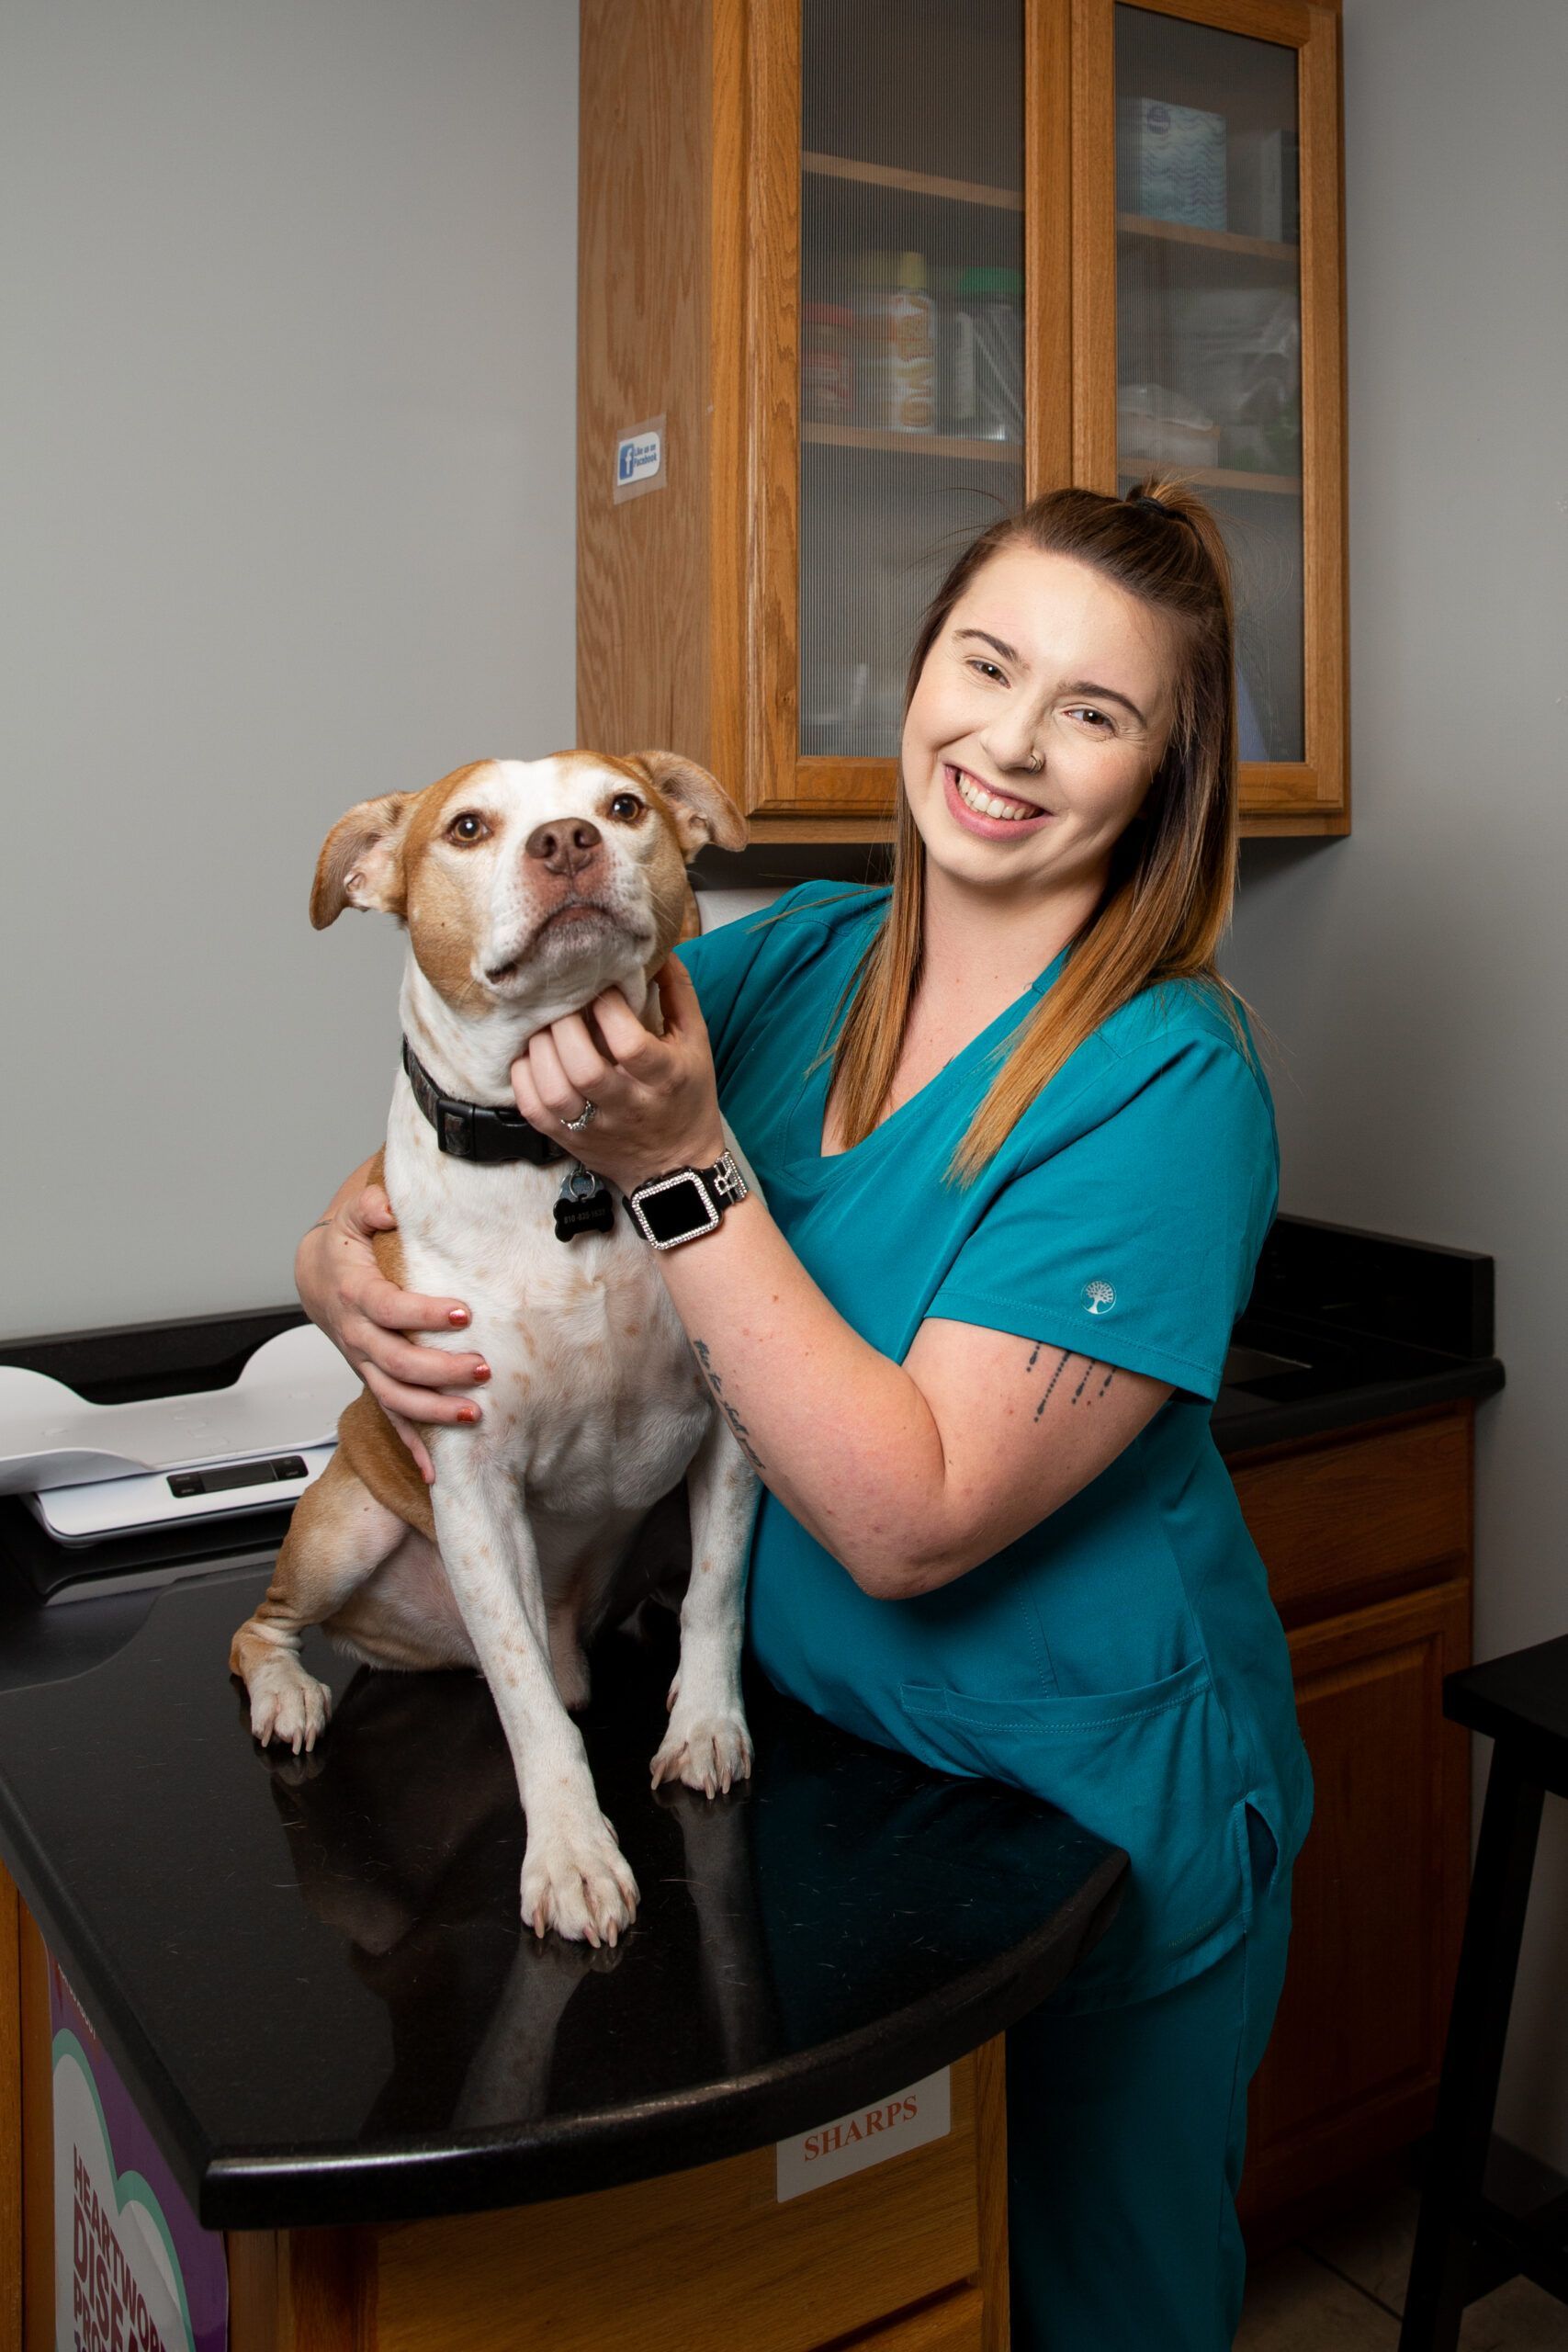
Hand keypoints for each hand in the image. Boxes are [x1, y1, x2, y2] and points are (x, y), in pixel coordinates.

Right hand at [296, 1169, 487, 1481]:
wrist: (316, 1277)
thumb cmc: (344, 1247)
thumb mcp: (352, 1217)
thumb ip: (370, 1208)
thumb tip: (388, 1206)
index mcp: (356, 1295)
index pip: (388, 1309)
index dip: (421, 1314)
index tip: (461, 1313)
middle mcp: (359, 1336)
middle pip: (396, 1362)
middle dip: (439, 1371)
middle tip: (482, 1369)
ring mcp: (366, 1364)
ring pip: (395, 1398)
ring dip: (432, 1412)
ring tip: (474, 1415)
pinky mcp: (374, 1380)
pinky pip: (391, 1419)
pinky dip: (411, 1447)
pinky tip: (436, 1470)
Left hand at [511, 956, 725, 1193]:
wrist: (675, 1168)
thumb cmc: (686, 1097)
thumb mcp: (696, 1045)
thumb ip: (678, 996)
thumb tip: (658, 950)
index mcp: (665, 1079)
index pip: (629, 1044)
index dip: (608, 1010)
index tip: (602, 990)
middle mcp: (629, 1106)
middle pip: (584, 1068)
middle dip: (565, 1026)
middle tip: (562, 1004)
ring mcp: (595, 1128)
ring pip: (554, 1091)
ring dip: (540, 1049)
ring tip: (544, 1027)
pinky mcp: (569, 1141)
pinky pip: (533, 1110)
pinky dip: (523, 1077)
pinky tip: (531, 1057)